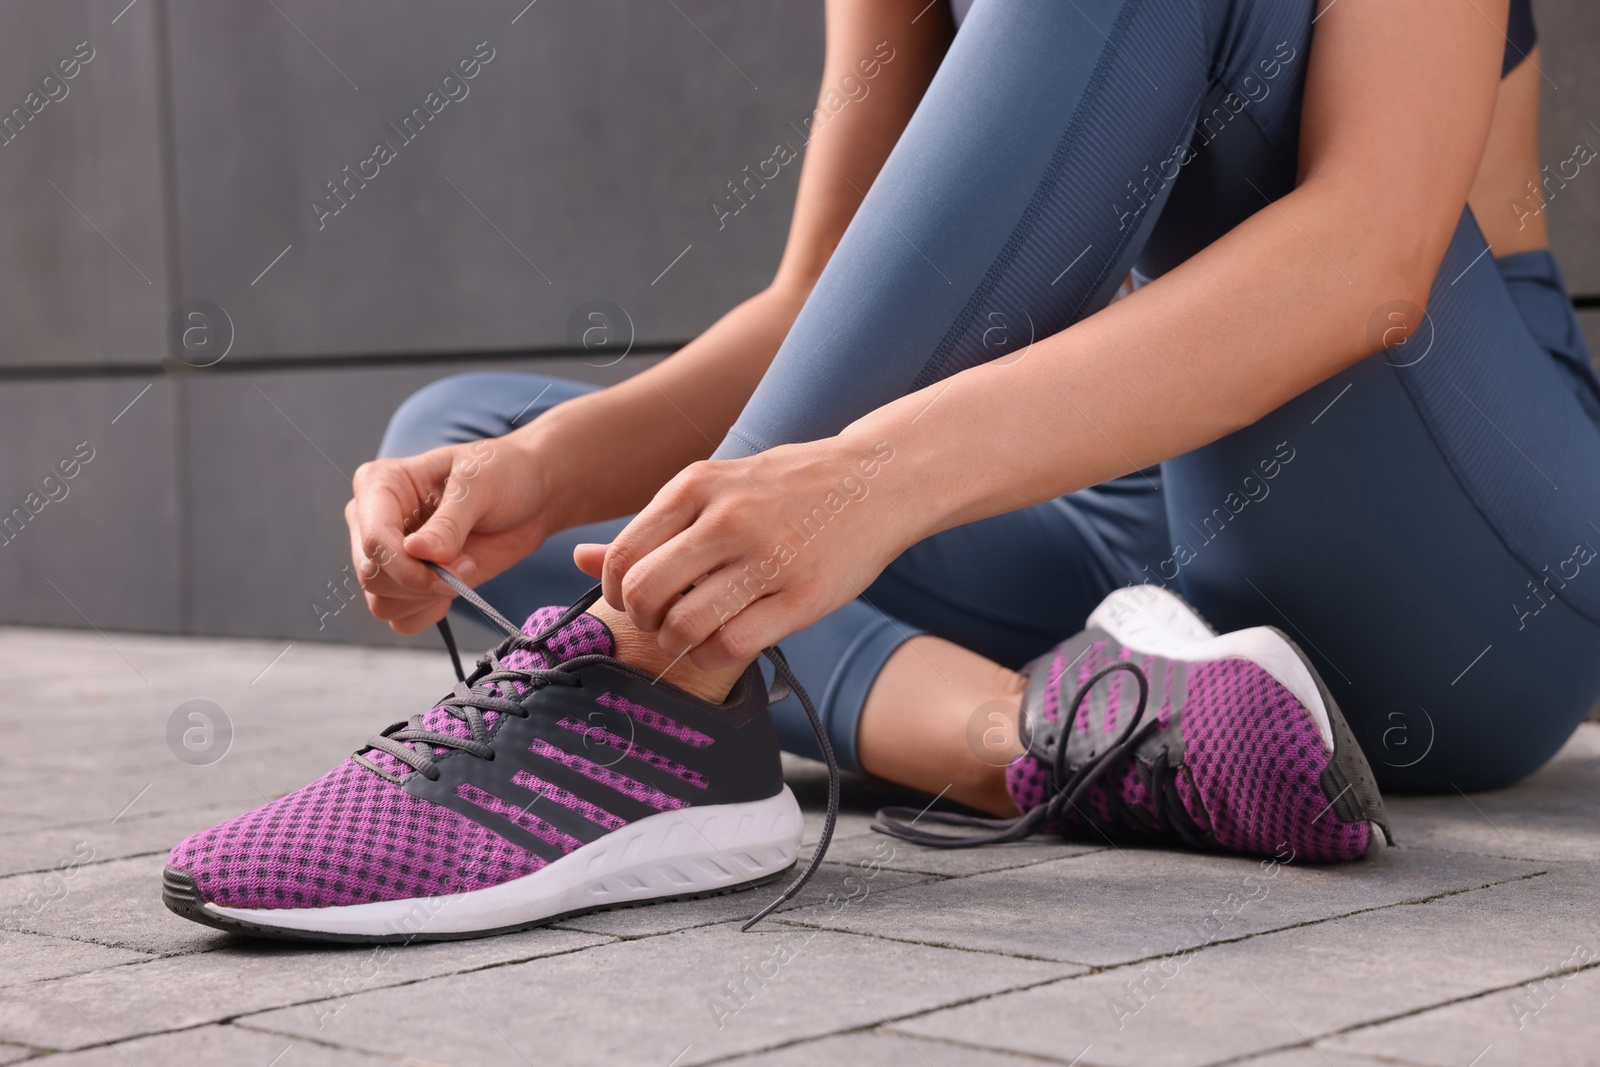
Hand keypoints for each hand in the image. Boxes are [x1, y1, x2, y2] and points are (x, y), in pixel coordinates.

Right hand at [345, 437, 551, 633]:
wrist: (530, 497)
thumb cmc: (502, 474)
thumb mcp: (479, 485)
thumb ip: (449, 522)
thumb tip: (417, 551)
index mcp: (380, 485)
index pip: (373, 539)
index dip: (407, 565)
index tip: (450, 567)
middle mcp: (374, 522)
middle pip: (372, 575)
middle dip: (422, 582)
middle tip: (467, 564)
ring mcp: (389, 555)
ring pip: (382, 602)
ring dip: (427, 598)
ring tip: (464, 568)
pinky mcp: (409, 583)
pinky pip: (400, 618)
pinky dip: (428, 612)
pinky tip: (454, 588)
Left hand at [574, 436, 906, 668]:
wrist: (878, 480)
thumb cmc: (788, 489)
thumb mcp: (715, 488)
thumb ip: (652, 526)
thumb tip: (579, 560)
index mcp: (696, 485)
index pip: (621, 556)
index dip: (614, 592)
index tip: (634, 600)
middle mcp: (727, 518)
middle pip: (643, 594)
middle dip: (642, 622)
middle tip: (662, 622)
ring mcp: (767, 558)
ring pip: (684, 626)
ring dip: (677, 644)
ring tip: (693, 635)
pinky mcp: (802, 596)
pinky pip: (731, 645)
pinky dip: (712, 656)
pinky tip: (721, 645)